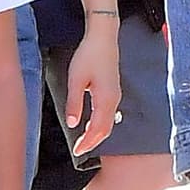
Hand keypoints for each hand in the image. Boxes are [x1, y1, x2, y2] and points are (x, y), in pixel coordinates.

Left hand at [65, 21, 121, 157]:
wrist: (104, 38)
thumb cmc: (89, 55)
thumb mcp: (76, 80)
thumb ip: (74, 103)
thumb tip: (73, 124)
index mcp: (105, 99)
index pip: (98, 129)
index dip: (88, 143)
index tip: (77, 151)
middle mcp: (114, 100)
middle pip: (106, 129)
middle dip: (93, 142)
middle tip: (79, 150)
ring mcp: (116, 95)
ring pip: (109, 122)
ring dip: (97, 134)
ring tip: (84, 141)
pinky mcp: (114, 90)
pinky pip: (109, 114)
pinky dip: (100, 124)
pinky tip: (91, 124)